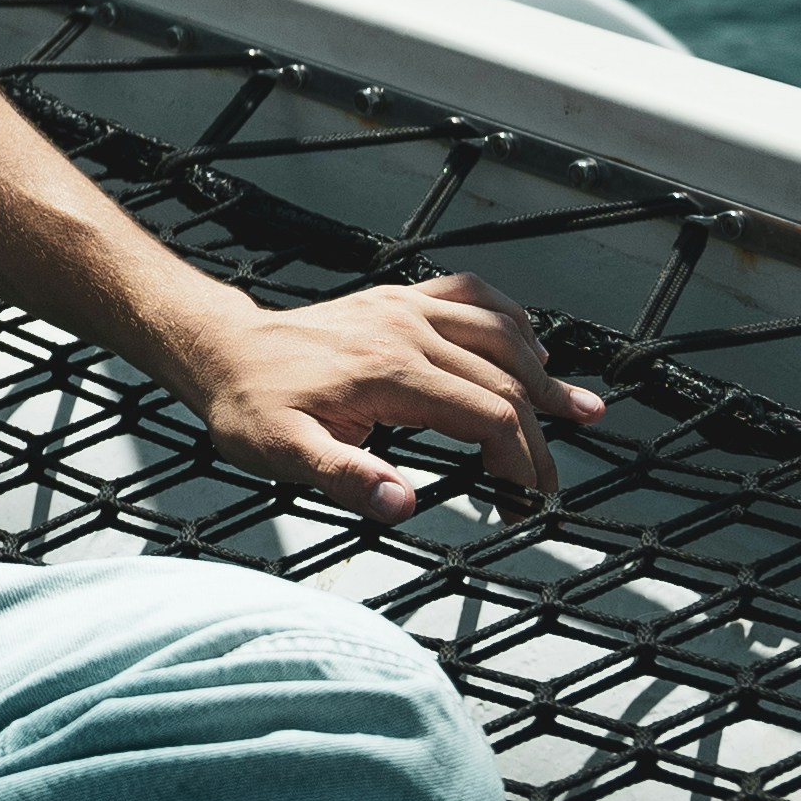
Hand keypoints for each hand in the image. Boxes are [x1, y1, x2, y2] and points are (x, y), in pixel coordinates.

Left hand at [192, 265, 596, 521]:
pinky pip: (470, 294)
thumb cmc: (251, 409)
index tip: (525, 503)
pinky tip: (530, 342)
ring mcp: (404, 307)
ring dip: (544, 372)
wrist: (220, 351)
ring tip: (579, 409)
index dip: (519, 461)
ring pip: (499, 333)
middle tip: (550, 486)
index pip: (486, 415)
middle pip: (503, 381)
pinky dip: (510, 317)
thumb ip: (347, 479)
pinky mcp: (397, 297)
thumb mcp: (284, 455)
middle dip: (538, 435)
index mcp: (390, 373)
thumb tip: (405, 506)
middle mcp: (406, 330)